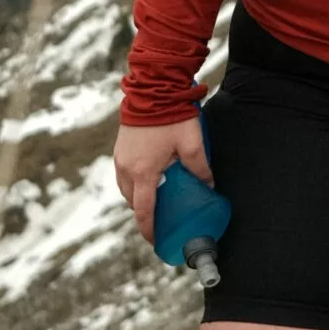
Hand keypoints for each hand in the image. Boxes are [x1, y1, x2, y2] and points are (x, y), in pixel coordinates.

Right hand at [113, 117, 211, 243]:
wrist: (152, 89)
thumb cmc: (171, 116)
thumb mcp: (192, 144)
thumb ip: (199, 168)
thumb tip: (208, 185)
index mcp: (143, 172)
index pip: (144, 211)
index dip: (149, 229)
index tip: (155, 240)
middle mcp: (127, 168)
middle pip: (133, 202)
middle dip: (144, 214)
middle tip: (159, 220)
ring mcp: (120, 158)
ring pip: (126, 189)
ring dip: (137, 198)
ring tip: (154, 201)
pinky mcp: (119, 148)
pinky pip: (123, 174)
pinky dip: (133, 183)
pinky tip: (147, 179)